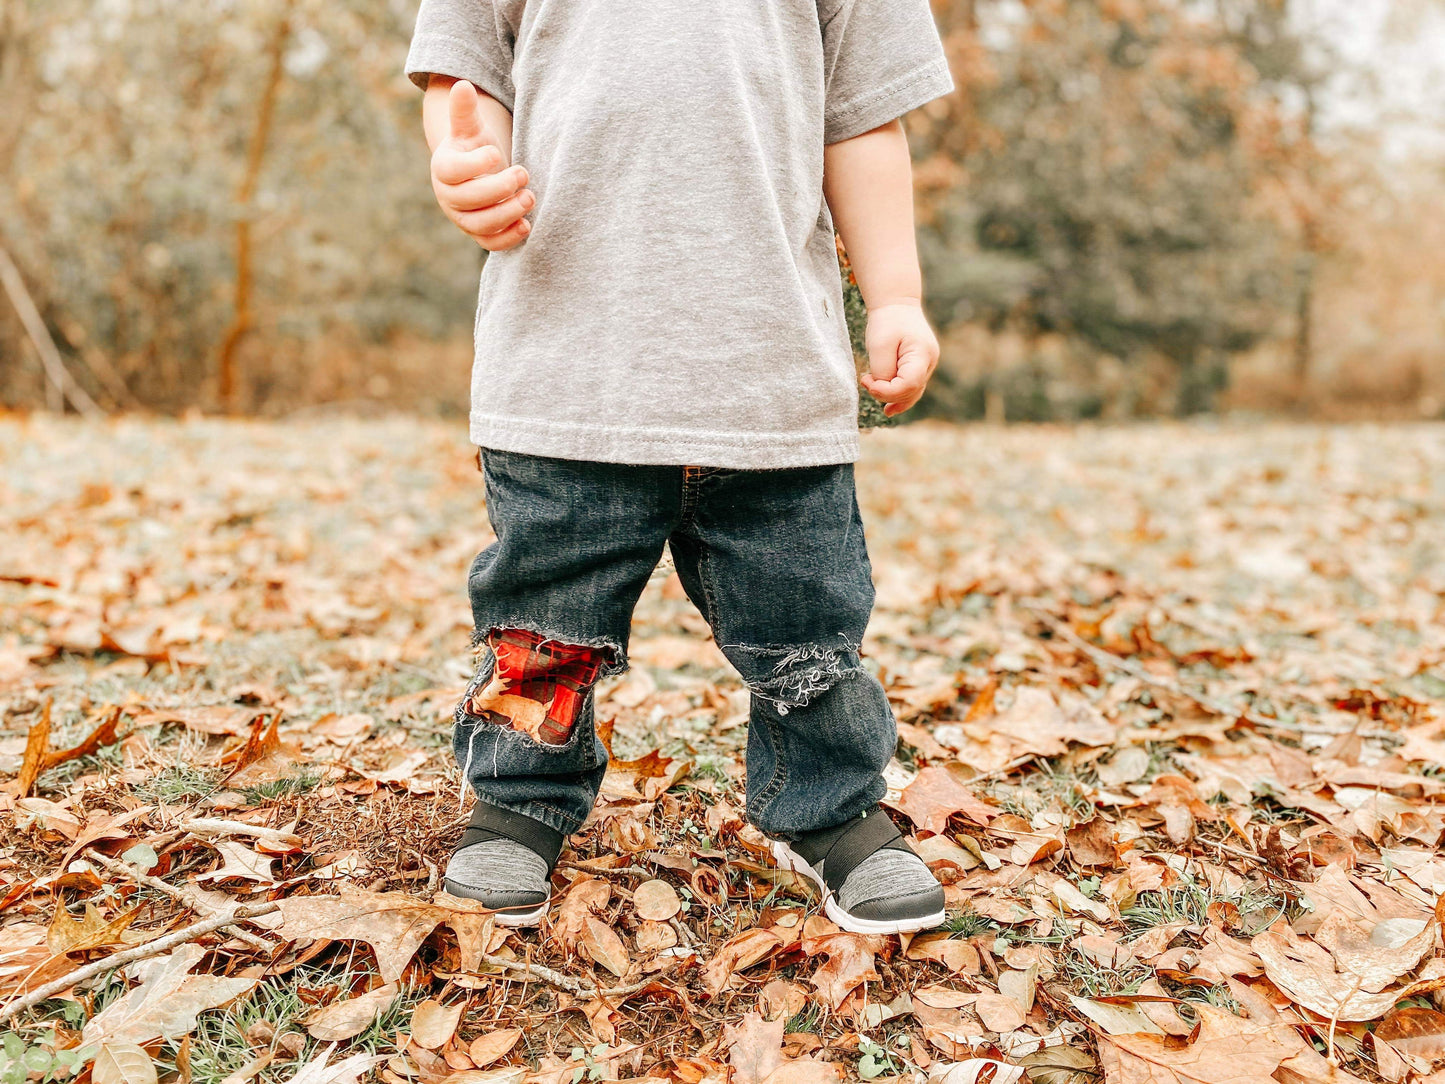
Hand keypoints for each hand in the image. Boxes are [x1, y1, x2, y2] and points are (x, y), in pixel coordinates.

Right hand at [430, 80, 533, 250]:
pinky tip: (527, 224)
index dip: (475, 165)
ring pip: (480, 224)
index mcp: (443, 168)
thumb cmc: (474, 147)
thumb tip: (462, 84)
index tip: (497, 155)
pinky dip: (508, 238)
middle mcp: (449, 197)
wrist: (477, 174)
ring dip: (507, 214)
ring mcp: (463, 218)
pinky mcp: (478, 234)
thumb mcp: (471, 128)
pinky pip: (490, 243)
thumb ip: (465, 110)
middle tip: (524, 174)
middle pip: (469, 200)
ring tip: (530, 197)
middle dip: (498, 189)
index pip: (452, 171)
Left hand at [859, 301, 939, 416]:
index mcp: (922, 354)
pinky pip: (912, 387)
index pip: (908, 384)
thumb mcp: (879, 344)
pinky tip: (889, 408)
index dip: (887, 391)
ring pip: (912, 392)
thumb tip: (883, 390)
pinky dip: (900, 397)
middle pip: (910, 391)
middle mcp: (929, 362)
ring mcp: (927, 366)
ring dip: (894, 399)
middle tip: (865, 381)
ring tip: (882, 406)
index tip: (867, 381)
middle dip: (887, 393)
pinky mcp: (919, 367)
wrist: (897, 304)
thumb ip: (882, 370)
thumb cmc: (887, 321)